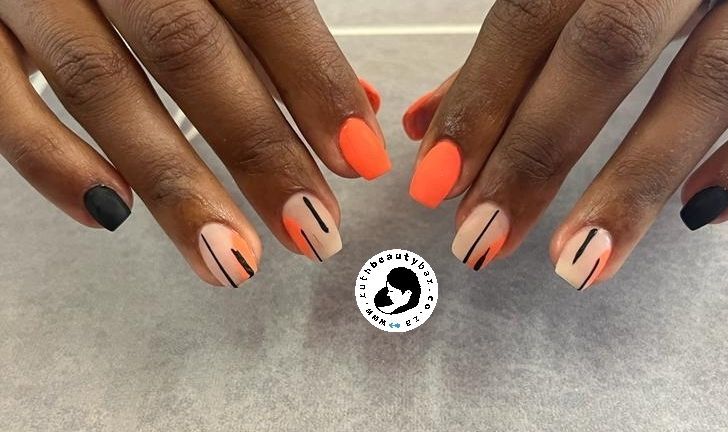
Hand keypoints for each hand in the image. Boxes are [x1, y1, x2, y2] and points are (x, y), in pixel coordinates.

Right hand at [0, 0, 388, 286]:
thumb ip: (275, 35)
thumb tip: (356, 108)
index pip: (265, 4)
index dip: (316, 82)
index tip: (359, 158)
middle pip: (189, 51)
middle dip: (259, 150)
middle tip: (311, 226)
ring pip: (101, 85)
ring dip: (175, 184)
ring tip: (229, 255)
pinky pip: (3, 100)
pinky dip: (53, 162)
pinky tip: (113, 213)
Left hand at [403, 0, 727, 289]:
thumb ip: (514, 55)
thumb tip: (427, 122)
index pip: (529, 17)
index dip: (480, 100)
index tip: (437, 181)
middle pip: (605, 49)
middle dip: (535, 152)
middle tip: (484, 236)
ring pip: (710, 78)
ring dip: (634, 181)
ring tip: (578, 260)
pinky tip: (697, 212)